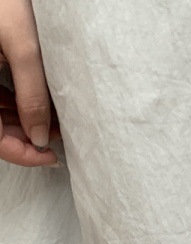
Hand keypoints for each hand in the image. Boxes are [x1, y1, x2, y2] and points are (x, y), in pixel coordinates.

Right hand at [0, 0, 60, 166]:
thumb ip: (32, 94)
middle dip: (28, 137)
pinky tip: (45, 103)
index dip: (21, 153)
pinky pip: (1, 94)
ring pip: (0, 113)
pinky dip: (22, 103)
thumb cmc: (5, 1)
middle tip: (59, 137)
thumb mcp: (22, 48)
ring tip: (58, 121)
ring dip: (27, 122)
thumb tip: (40, 138)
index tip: (49, 156)